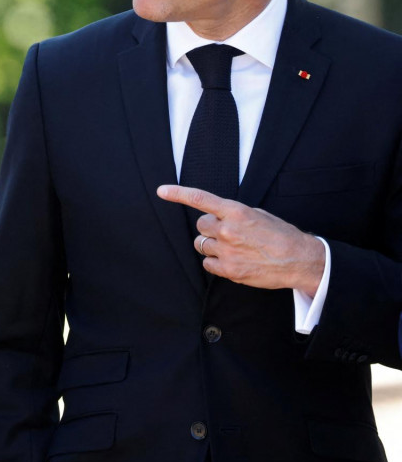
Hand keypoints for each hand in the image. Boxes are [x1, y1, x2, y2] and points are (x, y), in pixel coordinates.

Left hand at [157, 184, 325, 296]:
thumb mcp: (259, 215)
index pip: (200, 199)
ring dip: (212, 245)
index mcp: (236, 212)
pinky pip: (207, 264)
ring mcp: (226, 251)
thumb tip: (218, 216)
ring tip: (234, 248)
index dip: (178, 194)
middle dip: (209, 228)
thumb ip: (235, 214)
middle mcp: (227, 230)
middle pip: (200, 226)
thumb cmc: (281, 235)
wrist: (299, 261)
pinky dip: (215, 262)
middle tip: (228, 233)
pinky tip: (232, 261)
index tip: (161, 191)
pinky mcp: (228, 270)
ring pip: (202, 245)